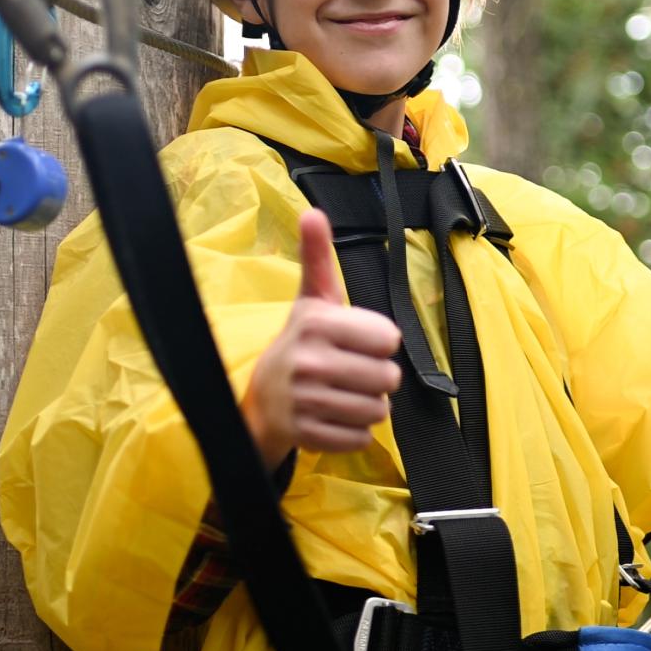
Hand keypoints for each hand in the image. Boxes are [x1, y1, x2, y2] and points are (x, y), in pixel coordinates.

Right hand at [239, 209, 403, 468]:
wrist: (261, 399)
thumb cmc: (301, 342)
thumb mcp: (310, 300)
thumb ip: (317, 257)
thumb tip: (313, 213)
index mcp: (316, 323)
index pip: (388, 339)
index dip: (380, 342)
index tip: (358, 342)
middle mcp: (309, 362)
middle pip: (388, 378)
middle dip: (378, 377)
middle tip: (353, 371)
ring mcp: (306, 402)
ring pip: (378, 411)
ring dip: (368, 404)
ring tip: (344, 393)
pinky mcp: (308, 436)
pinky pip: (360, 438)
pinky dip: (354, 431)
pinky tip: (334, 416)